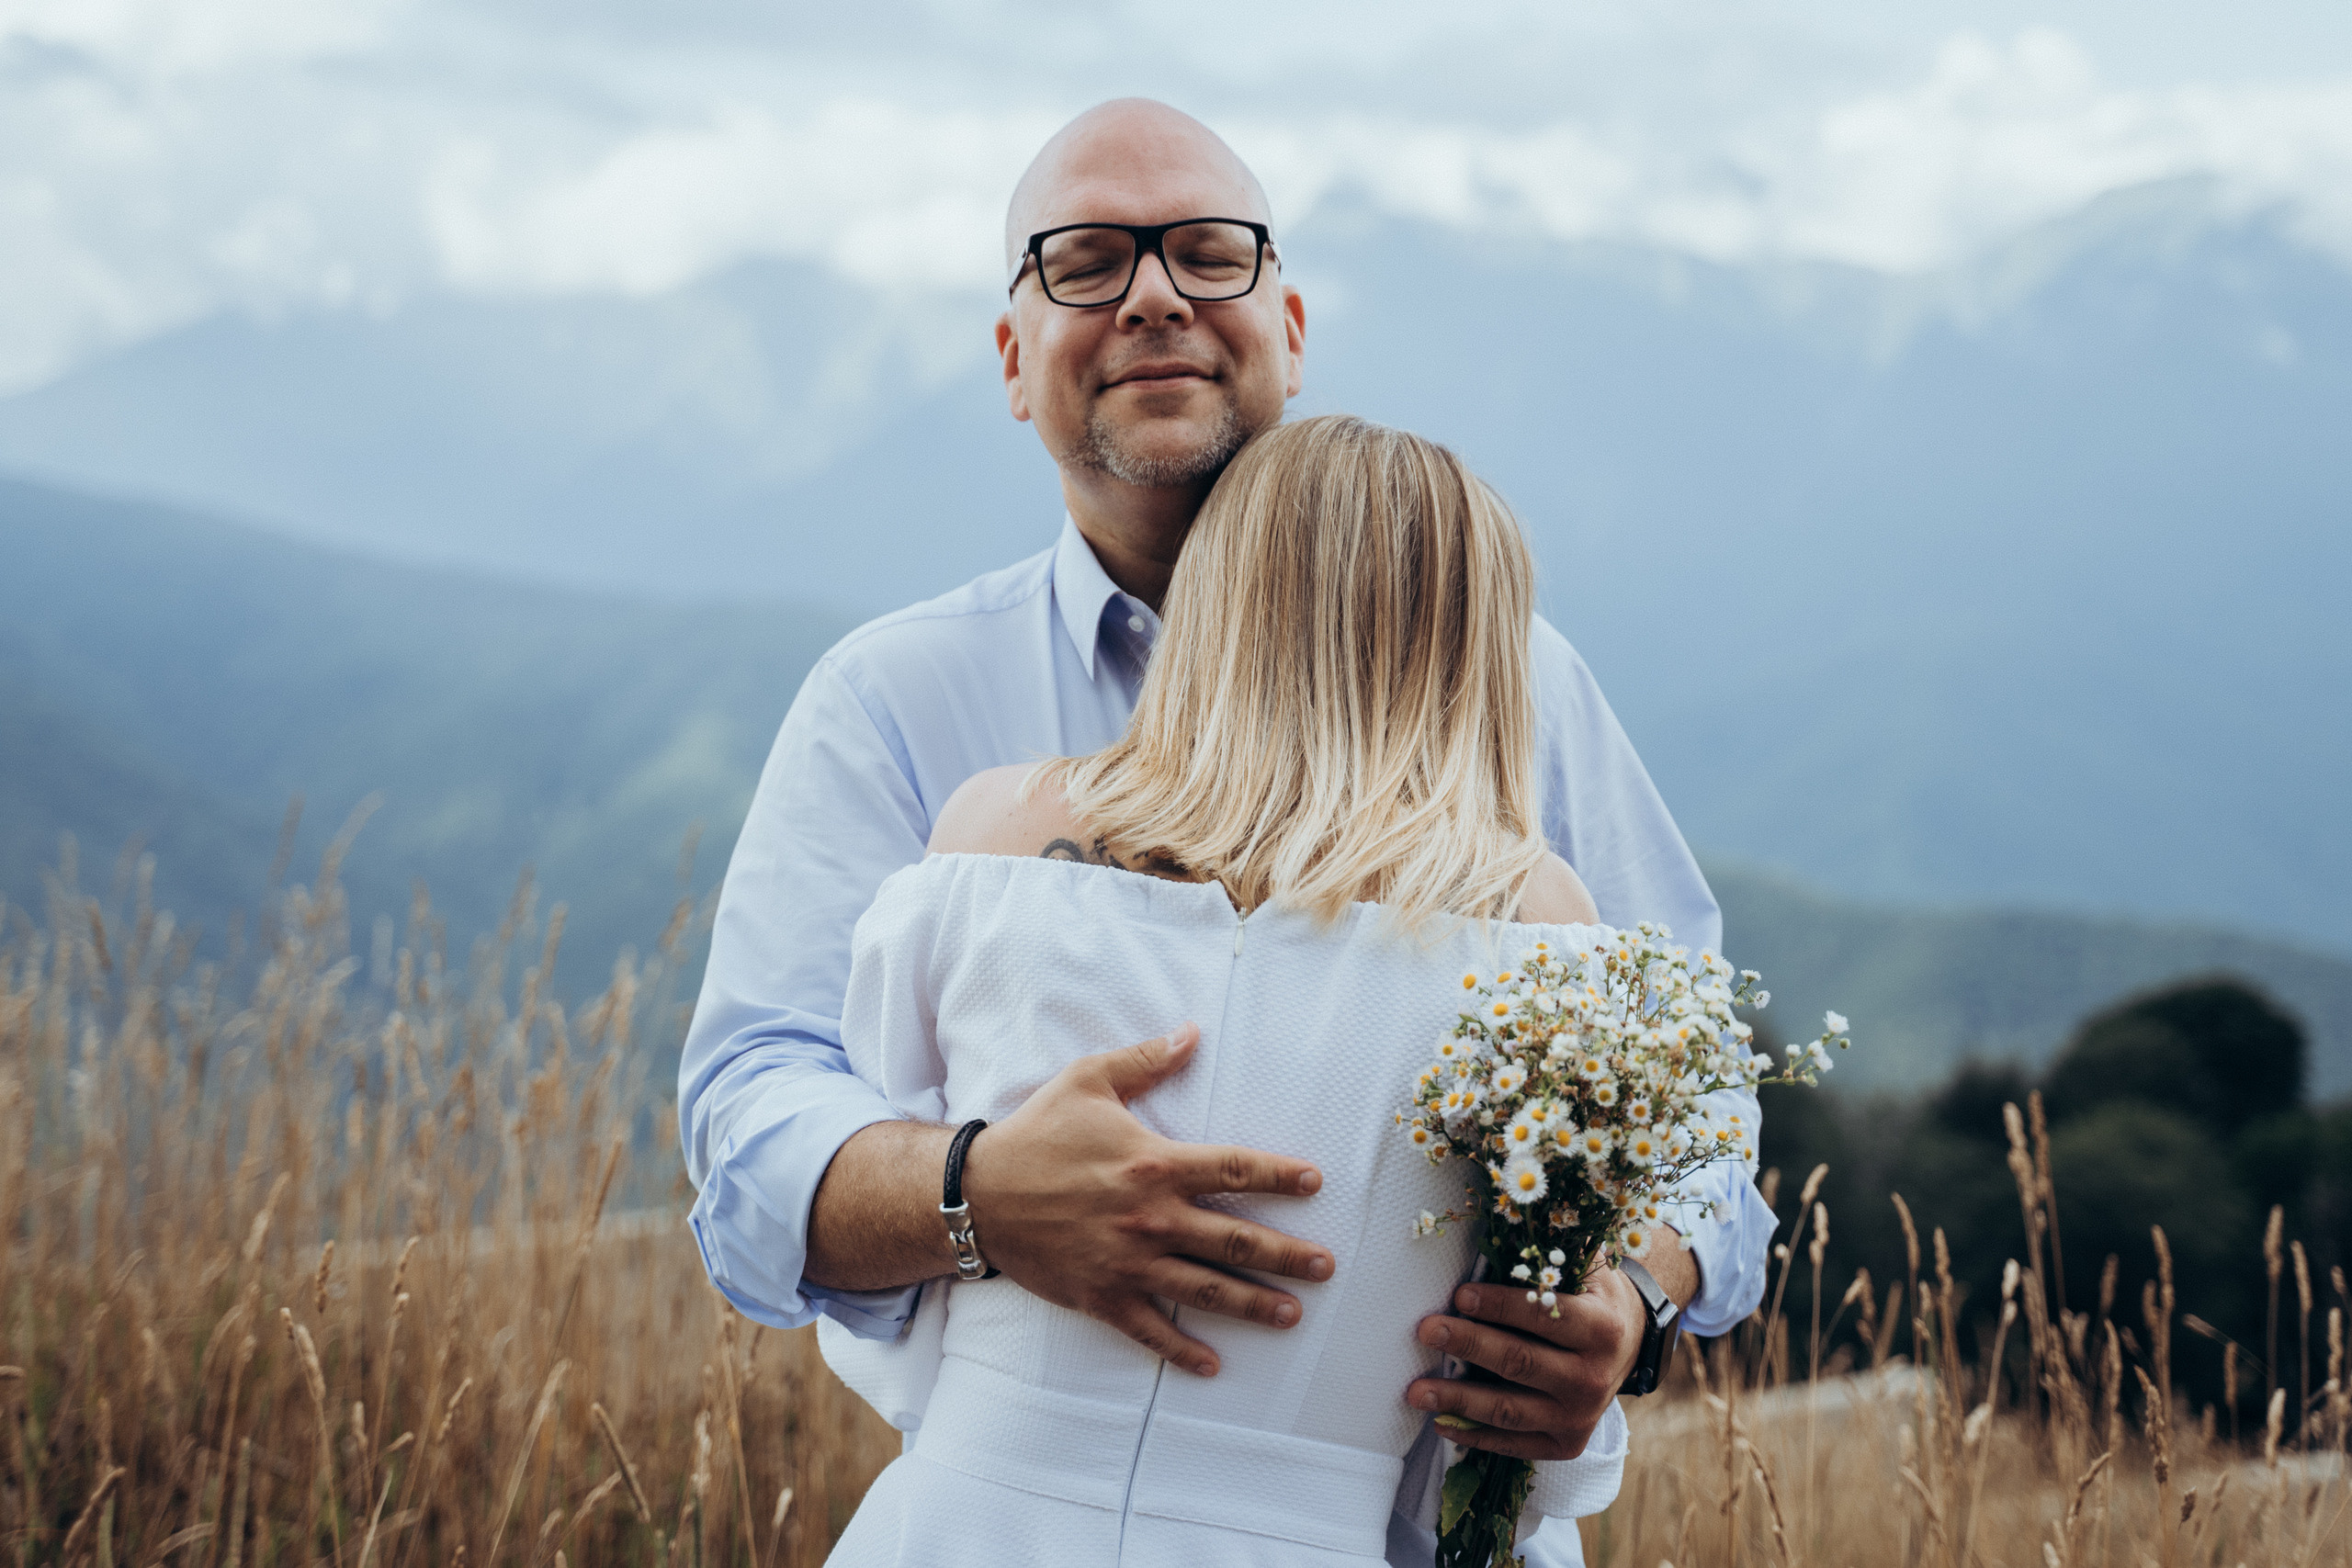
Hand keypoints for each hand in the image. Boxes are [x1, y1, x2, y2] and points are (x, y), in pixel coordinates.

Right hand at [960, 1024, 1332, 1377]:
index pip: (1234, 1171)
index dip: (1279, 1176)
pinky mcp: (1102, 1296)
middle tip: (1326, 1266)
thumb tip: (1193, 1032)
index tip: (1315, 1183)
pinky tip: (1214, 1365)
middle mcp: (1150, 1218)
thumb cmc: (1036, 1133)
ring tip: (1293, 1314)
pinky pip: (1150, 1331)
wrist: (975, 1194)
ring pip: (1204, 1290)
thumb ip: (1145, 1059)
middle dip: (1287, 1255)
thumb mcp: (1088, 1080)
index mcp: (1154, 1164)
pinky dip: (1183, 1351)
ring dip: (1253, 1305)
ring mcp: (1128, 1263)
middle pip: (1235, 1240)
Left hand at [1404, 1270, 1644, 1460]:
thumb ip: (1549, 1257)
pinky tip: (1440, 1423)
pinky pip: (1514, 1444)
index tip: (1459, 1296)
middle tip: (1427, 1331)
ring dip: (1458, 1400)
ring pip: (1509, 1411)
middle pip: (1520, 1362)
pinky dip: (1475, 1436)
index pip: (1542, 1317)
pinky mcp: (1567, 1444)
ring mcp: (1580, 1417)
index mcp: (1601, 1329)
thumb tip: (1497, 1226)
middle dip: (1469, 1345)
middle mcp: (1593, 1378)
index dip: (1499, 1306)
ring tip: (1415, 1391)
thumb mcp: (1586, 1269)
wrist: (1632, 1347)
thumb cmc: (1594, 1298)